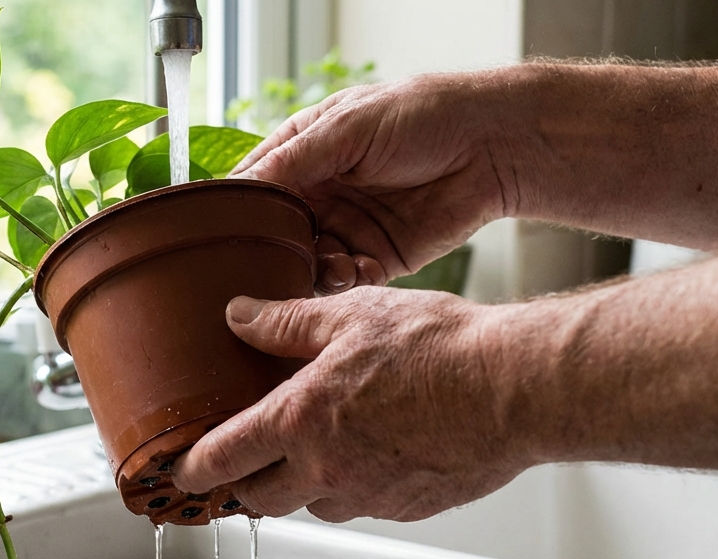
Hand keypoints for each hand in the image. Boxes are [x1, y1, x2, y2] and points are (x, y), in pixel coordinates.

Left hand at [171, 287, 531, 522]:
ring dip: (303, 487)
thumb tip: (239, 316)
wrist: (514, 389)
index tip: (178, 475)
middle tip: (243, 466)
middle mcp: (326, 470)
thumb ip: (285, 321)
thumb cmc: (439, 348)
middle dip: (244, 486)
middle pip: (260, 500)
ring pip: (314, 507)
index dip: (192, 470)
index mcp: (299, 422)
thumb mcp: (350, 314)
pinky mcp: (409, 509)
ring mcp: (369, 497)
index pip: (222, 459)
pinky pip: (366, 506)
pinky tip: (377, 451)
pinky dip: (357, 487)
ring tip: (317, 451)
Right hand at [232, 75, 516, 294]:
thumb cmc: (422, 116)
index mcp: (304, 154)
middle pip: (274, 236)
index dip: (237, 211)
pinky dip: (346, 282)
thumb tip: (240, 188)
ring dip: (310, 271)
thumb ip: (294, 159)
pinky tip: (357, 270)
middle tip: (274, 264)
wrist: (491, 145)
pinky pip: (347, 282)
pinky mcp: (378, 258)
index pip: (253, 188)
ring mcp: (347, 229)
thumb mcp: (349, 127)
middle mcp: (320, 195)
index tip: (226, 233)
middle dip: (273, 253)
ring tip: (329, 263)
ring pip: (307, 265)